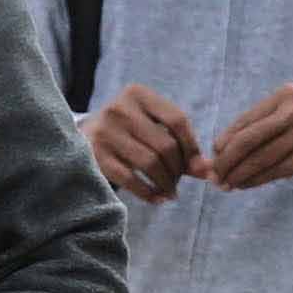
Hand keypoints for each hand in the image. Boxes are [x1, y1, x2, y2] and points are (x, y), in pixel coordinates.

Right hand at [89, 83, 203, 202]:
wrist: (83, 137)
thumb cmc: (129, 132)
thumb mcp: (153, 127)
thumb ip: (182, 145)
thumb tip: (209, 171)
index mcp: (138, 94)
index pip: (177, 120)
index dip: (193, 147)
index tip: (197, 166)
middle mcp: (119, 109)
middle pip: (165, 145)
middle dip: (178, 170)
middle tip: (178, 181)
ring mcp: (105, 132)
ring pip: (150, 164)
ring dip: (166, 183)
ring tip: (170, 191)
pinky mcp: (96, 155)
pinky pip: (131, 180)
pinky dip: (150, 193)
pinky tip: (158, 198)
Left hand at [209, 83, 292, 193]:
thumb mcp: (292, 116)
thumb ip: (261, 126)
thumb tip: (219, 150)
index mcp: (288, 94)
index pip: (247, 119)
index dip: (225, 140)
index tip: (213, 157)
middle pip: (249, 139)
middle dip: (227, 160)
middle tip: (214, 175)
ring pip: (260, 158)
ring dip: (238, 174)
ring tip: (225, 184)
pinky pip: (275, 171)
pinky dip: (255, 180)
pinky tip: (244, 185)